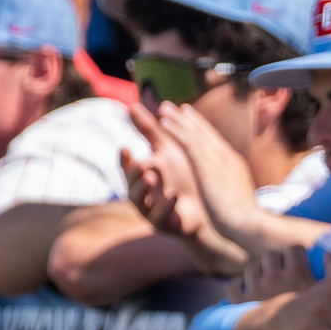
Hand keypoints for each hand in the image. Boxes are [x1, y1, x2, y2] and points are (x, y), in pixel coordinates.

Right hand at [124, 103, 208, 237]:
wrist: (205, 205)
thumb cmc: (183, 175)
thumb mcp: (166, 150)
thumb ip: (149, 130)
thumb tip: (131, 106)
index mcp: (141, 174)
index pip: (127, 166)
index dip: (125, 159)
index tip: (125, 147)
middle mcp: (141, 192)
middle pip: (131, 183)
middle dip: (135, 174)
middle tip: (142, 164)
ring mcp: (150, 209)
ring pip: (139, 201)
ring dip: (144, 189)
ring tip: (151, 177)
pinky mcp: (163, 224)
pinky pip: (160, 217)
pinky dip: (166, 206)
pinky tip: (174, 196)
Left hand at [147, 100, 262, 239]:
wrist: (248, 224)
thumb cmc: (245, 220)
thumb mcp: (239, 199)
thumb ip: (232, 190)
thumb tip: (231, 192)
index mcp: (234, 165)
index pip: (216, 142)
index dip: (204, 129)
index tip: (193, 119)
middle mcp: (226, 157)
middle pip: (206, 132)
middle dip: (190, 119)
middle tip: (176, 106)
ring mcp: (217, 159)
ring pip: (195, 133)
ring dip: (178, 119)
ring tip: (163, 108)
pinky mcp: (206, 165)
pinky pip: (188, 142)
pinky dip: (176, 130)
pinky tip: (163, 123)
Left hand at [231, 246, 325, 302]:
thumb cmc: (319, 326)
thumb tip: (329, 253)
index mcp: (296, 274)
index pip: (294, 249)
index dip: (296, 254)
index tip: (299, 262)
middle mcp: (274, 278)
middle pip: (272, 255)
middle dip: (276, 261)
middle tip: (282, 271)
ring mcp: (255, 290)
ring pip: (252, 267)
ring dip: (258, 272)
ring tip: (265, 281)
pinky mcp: (239, 303)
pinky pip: (233, 285)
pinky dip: (237, 286)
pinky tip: (244, 289)